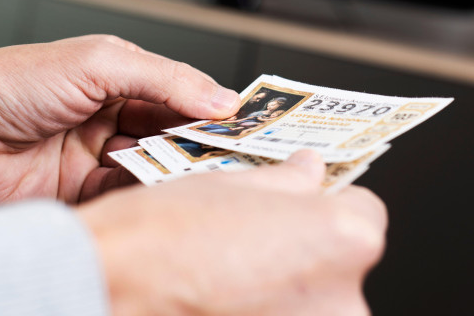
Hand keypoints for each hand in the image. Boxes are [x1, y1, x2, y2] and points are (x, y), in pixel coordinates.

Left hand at [0, 35, 239, 205]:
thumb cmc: (16, 83)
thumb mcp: (100, 64)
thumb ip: (165, 79)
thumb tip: (221, 97)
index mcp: (122, 75)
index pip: (182, 91)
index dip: (213, 105)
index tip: (245, 122)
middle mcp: (116, 113)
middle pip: (174, 130)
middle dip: (199, 140)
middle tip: (229, 152)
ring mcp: (101, 152)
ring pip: (156, 163)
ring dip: (174, 167)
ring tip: (194, 169)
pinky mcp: (84, 189)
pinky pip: (127, 192)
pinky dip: (145, 191)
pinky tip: (156, 187)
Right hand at [79, 151, 386, 315]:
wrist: (108, 289)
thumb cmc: (164, 239)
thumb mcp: (236, 184)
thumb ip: (291, 180)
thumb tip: (309, 171)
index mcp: (346, 240)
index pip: (365, 212)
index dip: (328, 207)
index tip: (303, 210)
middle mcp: (347, 302)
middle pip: (345, 265)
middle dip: (311, 255)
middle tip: (261, 248)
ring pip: (318, 305)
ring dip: (291, 295)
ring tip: (238, 282)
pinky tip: (230, 307)